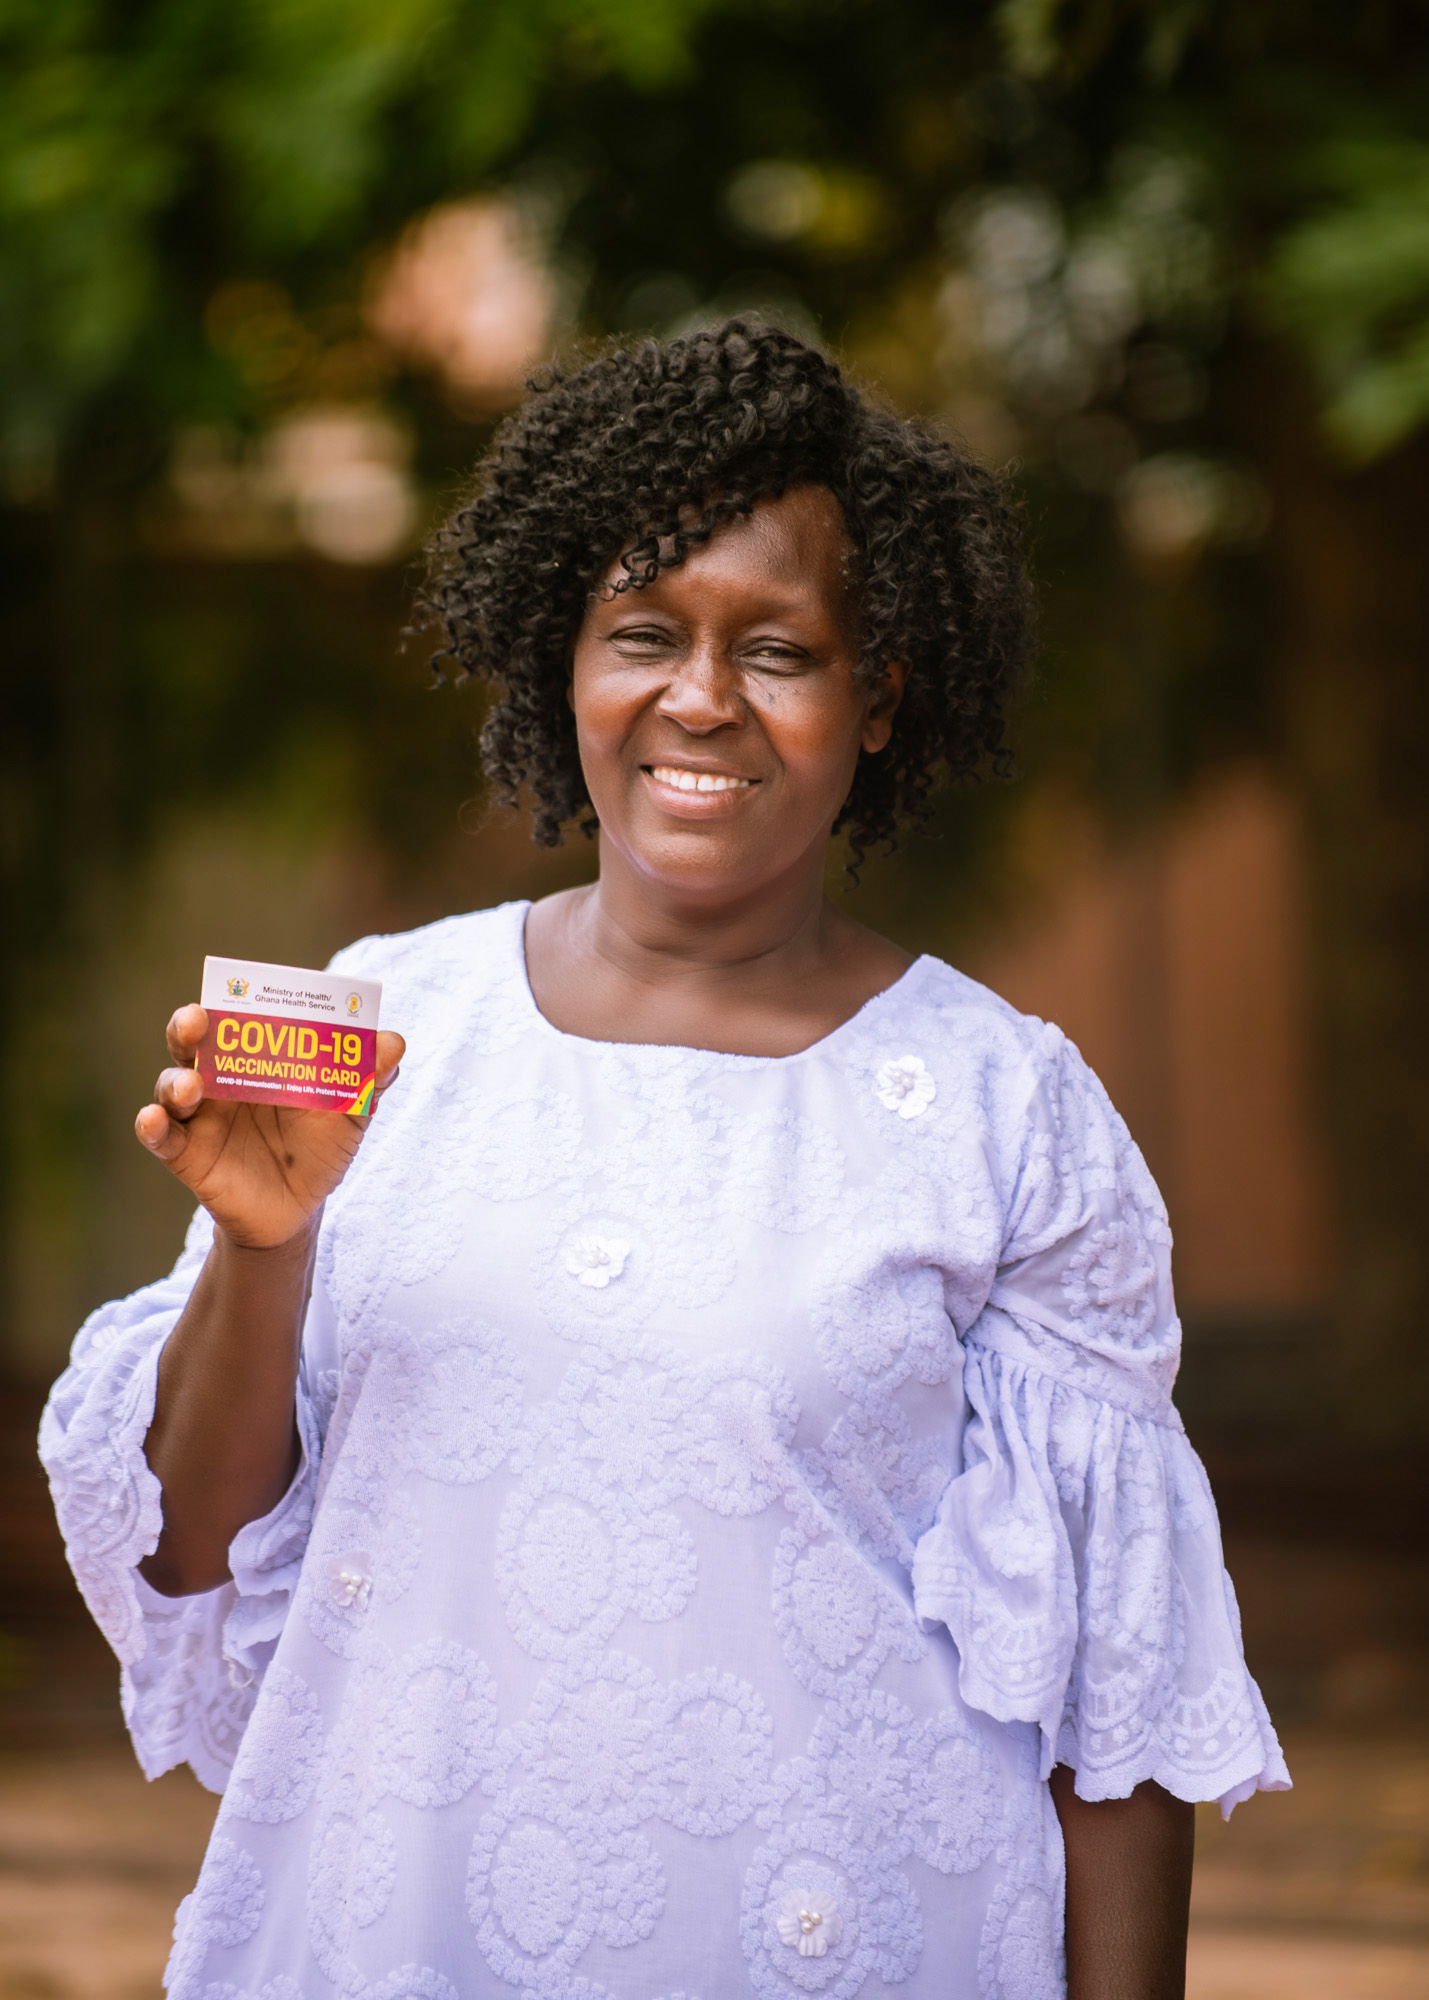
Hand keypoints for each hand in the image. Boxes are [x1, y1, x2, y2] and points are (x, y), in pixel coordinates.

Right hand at [135, 1004, 405, 1250]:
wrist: (299, 1208)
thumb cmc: (319, 1147)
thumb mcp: (349, 1112)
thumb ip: (370, 1078)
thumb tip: (393, 1042)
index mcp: (255, 1058)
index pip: (236, 1019)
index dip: (231, 1003)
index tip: (235, 991)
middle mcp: (219, 1079)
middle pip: (191, 1041)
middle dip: (188, 1026)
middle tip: (197, 1020)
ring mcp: (200, 1117)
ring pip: (172, 1086)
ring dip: (176, 1082)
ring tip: (190, 1086)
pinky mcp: (187, 1155)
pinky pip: (160, 1138)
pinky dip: (152, 1126)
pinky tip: (153, 1120)